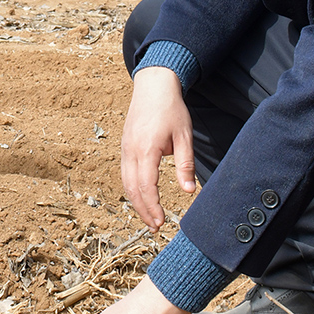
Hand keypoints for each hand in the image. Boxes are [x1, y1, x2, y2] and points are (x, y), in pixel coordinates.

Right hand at [121, 66, 195, 231]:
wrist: (153, 86)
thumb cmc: (171, 109)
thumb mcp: (184, 136)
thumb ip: (185, 165)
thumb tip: (189, 191)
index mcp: (146, 149)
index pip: (146, 186)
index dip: (153, 206)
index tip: (162, 222)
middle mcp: (131, 151)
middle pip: (132, 189)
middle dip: (144, 211)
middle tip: (156, 227)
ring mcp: (125, 148)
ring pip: (126, 183)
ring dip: (136, 203)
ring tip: (149, 218)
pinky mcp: (124, 147)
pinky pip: (125, 173)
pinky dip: (132, 190)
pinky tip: (141, 197)